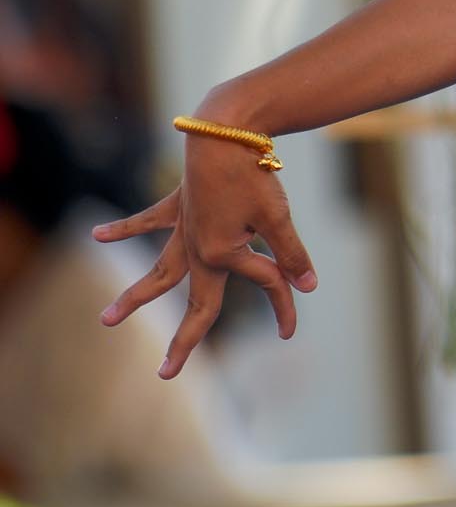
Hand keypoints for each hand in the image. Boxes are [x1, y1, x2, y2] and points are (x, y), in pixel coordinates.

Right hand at [93, 97, 316, 377]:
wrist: (227, 132)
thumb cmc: (254, 174)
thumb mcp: (277, 215)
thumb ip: (290, 253)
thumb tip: (307, 286)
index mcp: (224, 254)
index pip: (264, 284)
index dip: (284, 306)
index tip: (292, 332)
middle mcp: (198, 249)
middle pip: (195, 303)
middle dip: (184, 340)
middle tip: (165, 374)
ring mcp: (184, 228)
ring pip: (160, 271)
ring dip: (136, 296)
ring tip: (107, 320)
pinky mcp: (178, 204)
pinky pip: (149, 220)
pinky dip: (124, 228)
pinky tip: (96, 235)